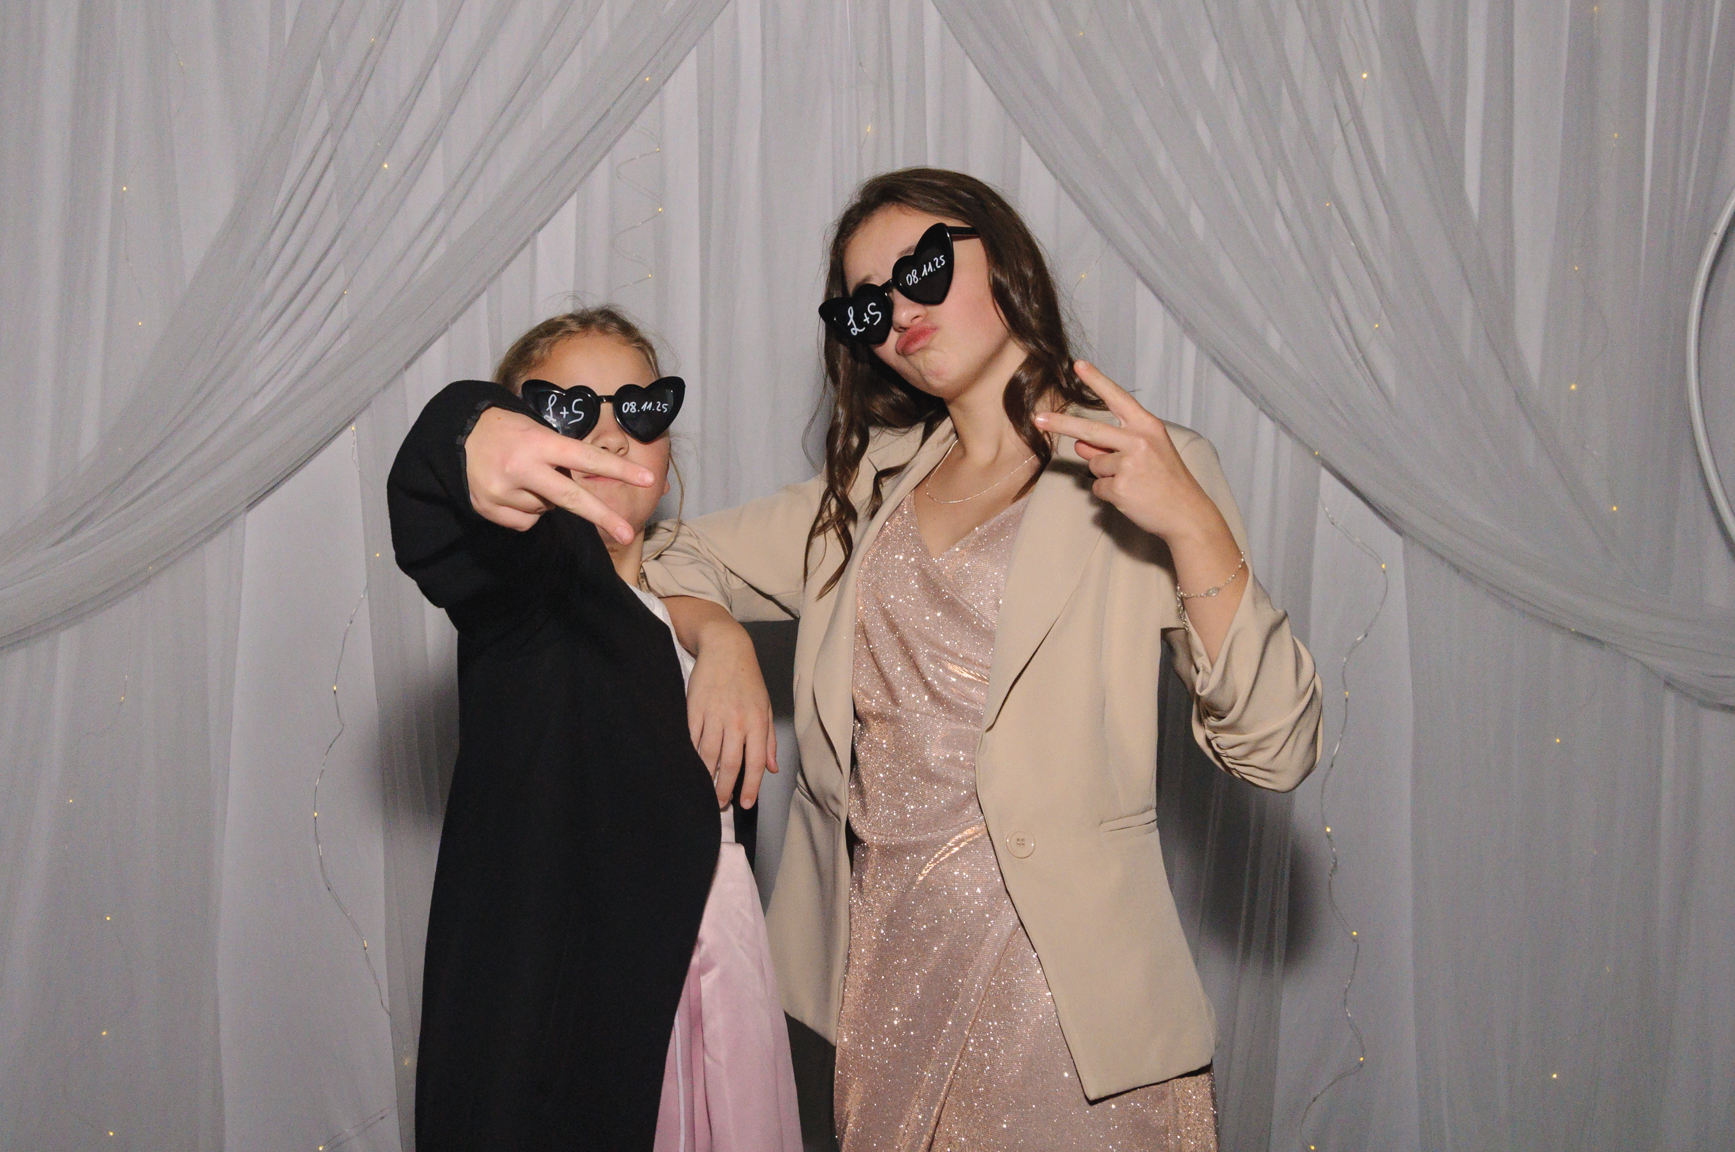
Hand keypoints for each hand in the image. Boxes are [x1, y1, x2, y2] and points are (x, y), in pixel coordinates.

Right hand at [464, 406, 653, 542]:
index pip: (586, 457)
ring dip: (546, 500)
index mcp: (539, 442)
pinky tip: (513, 491)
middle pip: (571, 498)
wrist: (456, 436)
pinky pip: (525, 521)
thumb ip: (563, 454)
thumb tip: (600, 476)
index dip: (619, 470)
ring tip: (527, 478)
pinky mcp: (489, 508)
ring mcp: (504, 490)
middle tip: (627, 534)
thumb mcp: (537, 430)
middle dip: (602, 516)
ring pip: (546, 510)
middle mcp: (522, 467)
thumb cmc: (508, 431)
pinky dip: (526, 511)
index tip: (647, 480)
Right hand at [676, 602, 778, 808]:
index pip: (755, 762)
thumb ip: (768, 740)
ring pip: (708, 755)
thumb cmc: (748, 680)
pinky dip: (691, 757)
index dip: (750, 787)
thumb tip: (771, 768)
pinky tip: (690, 768)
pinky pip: (691, 740)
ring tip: (704, 792)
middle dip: (724, 789)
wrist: (726, 649)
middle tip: (720, 805)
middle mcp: (736, 721)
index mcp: (756, 722)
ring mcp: (713, 715)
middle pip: (729, 764)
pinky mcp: (694, 709)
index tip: (745, 803)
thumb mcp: (766, 707)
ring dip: (706, 778)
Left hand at [1034, 361, 1227, 545]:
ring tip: (1134, 483)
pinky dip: (1109, 494)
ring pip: (1094, 465)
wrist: (1187, 514)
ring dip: (1106, 476)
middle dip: (1060, 424)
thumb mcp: (1147, 453)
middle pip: (1089, 430)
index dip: (1097, 380)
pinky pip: (1097, 487)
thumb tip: (1079, 444)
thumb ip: (1112, 445)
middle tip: (1038, 420)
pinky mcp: (1120, 488)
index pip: (1118, 398)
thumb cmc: (1167, 481)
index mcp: (1148, 426)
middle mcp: (1138, 441)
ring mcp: (1128, 465)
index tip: (1078, 365)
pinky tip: (1131, 496)